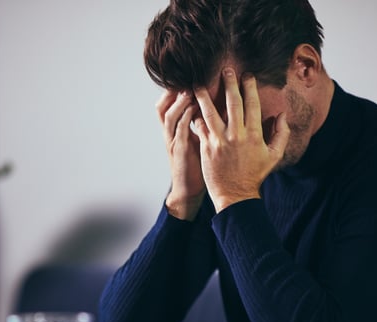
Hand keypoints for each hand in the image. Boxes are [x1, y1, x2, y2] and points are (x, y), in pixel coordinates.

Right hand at [156, 90, 205, 219]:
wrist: (189, 190)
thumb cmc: (196, 165)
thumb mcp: (196, 141)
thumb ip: (200, 124)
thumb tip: (214, 107)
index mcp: (173, 130)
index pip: (167, 105)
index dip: (173, 90)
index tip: (188, 77)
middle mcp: (169, 133)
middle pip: (162, 106)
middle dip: (172, 91)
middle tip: (187, 77)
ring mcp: (173, 141)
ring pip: (169, 115)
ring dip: (179, 101)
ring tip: (191, 88)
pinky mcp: (180, 150)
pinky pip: (179, 129)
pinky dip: (185, 116)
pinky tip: (195, 107)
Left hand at [193, 69, 289, 211]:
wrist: (235, 195)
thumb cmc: (254, 175)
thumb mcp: (273, 156)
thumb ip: (280, 134)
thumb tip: (282, 115)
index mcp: (254, 134)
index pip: (252, 104)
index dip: (250, 87)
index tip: (247, 75)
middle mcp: (236, 135)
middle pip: (232, 103)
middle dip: (229, 84)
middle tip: (225, 70)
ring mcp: (219, 141)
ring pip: (210, 112)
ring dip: (204, 96)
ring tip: (198, 83)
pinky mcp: (206, 148)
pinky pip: (200, 127)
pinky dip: (195, 116)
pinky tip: (190, 106)